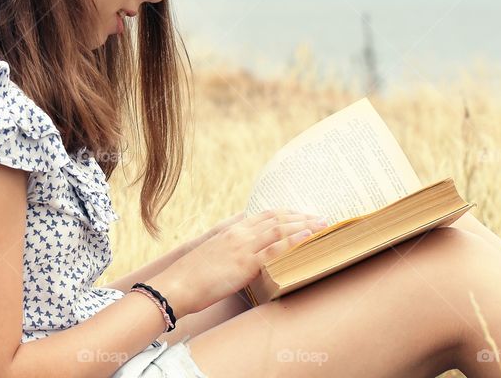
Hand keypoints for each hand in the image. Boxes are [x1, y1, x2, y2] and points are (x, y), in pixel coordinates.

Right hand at [155, 209, 328, 316]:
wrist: (177, 285)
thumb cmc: (192, 275)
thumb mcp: (212, 253)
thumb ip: (229, 246)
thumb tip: (245, 245)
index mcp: (231, 230)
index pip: (265, 216)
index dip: (287, 214)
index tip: (303, 215)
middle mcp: (239, 233)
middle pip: (276, 219)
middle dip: (301, 216)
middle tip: (322, 217)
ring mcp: (242, 247)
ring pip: (279, 229)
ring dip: (304, 225)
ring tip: (323, 224)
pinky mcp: (245, 264)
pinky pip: (275, 249)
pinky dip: (294, 240)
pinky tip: (309, 237)